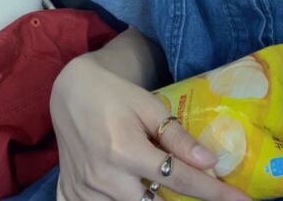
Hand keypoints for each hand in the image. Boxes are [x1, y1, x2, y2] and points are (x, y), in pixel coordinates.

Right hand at [50, 54, 251, 200]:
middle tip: (193, 183)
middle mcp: (103, 177)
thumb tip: (211, 162)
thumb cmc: (117, 95)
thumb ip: (177, 137)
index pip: (179, 179)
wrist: (73, 93)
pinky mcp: (69, 195)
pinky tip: (128, 185)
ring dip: (150, 200)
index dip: (213, 192)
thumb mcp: (150, 107)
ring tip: (152, 177)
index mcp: (125, 150)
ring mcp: (83, 190)